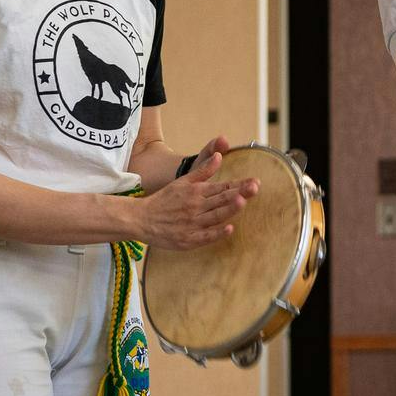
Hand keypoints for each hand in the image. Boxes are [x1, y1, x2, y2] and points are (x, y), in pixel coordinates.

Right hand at [138, 140, 257, 249]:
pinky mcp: (188, 239)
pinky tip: (228, 228)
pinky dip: (217, 233)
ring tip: (242, 201)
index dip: (239, 184)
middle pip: (221, 199)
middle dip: (239, 193)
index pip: (222, 187)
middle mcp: (196, 206)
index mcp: (196, 192)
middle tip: (255, 187)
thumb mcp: (182, 182)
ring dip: (228, 209)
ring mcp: (192, 223)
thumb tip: (220, 156)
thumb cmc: (164, 200)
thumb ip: (203, 171)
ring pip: (215, 215)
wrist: (140, 219)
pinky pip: (205, 236)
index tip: (255, 181)